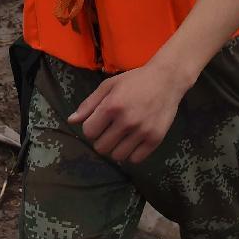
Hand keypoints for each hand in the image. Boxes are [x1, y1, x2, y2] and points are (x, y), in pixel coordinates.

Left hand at [68, 61, 185, 163]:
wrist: (167, 79)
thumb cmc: (135, 80)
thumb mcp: (109, 85)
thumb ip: (89, 104)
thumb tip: (71, 121)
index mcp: (112, 106)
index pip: (89, 132)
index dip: (91, 128)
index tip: (100, 122)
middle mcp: (126, 121)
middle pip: (101, 147)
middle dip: (102, 140)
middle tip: (111, 130)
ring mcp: (142, 131)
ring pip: (117, 156)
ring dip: (116, 148)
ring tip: (122, 136)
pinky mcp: (155, 139)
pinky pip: (135, 159)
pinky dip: (132, 153)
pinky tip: (134, 141)